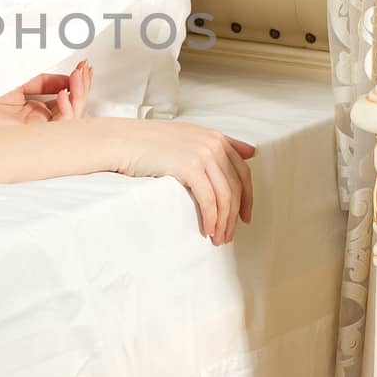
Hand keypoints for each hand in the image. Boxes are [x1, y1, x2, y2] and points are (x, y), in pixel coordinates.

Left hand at [0, 60, 91, 125]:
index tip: (83, 66)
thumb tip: (66, 80)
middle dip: (83, 87)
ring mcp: (36, 130)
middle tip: (84, 69)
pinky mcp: (32, 136)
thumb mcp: (19, 81)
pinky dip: (67, 110)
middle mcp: (38, 122)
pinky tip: (63, 94)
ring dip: (79, 95)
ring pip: (72, 119)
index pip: (66, 100)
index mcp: (34, 111)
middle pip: (73, 109)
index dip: (78, 83)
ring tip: (76, 77)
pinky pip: (60, 128)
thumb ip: (43, 81)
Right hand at [108, 119, 255, 244]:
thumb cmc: (151, 143)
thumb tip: (252, 152)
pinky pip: (208, 200)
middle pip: (235, 188)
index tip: (244, 218)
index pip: (243, 173)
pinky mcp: (190, 168)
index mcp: (216, 138)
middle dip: (234, 216)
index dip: (247, 199)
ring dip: (223, 222)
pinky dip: (211, 218)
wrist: (124, 141)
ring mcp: (203, 155)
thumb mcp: (191, 138)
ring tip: (218, 239)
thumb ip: (221, 145)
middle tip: (228, 235)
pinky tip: (207, 230)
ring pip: (224, 197)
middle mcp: (214, 145)